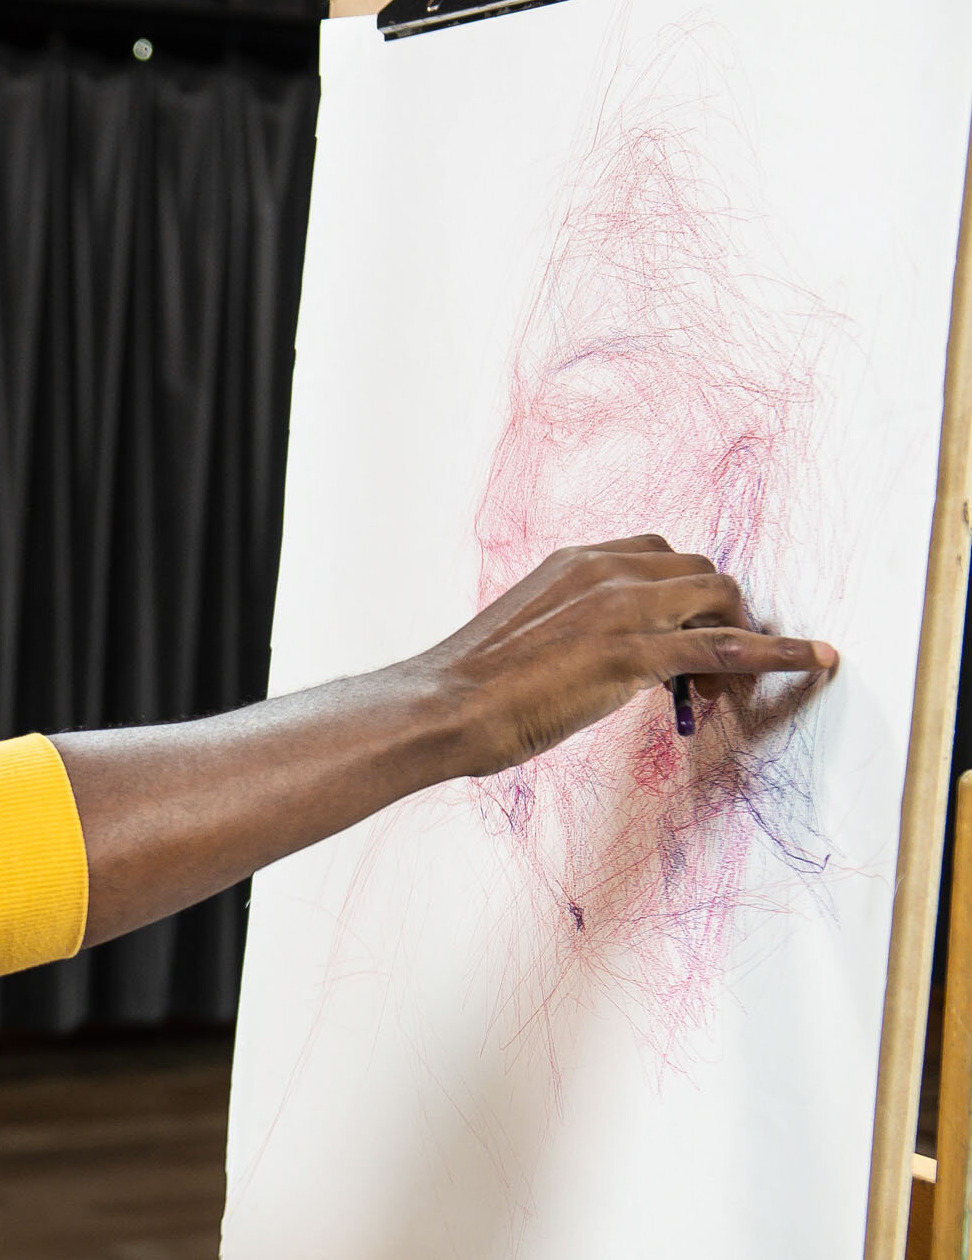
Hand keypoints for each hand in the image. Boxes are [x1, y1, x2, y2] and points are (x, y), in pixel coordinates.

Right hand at [410, 534, 837, 778]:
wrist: (443, 706)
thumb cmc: (470, 686)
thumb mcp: (523, 635)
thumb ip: (566, 627)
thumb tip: (590, 657)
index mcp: (574, 563)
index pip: (656, 553)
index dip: (682, 592)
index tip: (679, 631)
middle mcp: (604, 571)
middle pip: (699, 569)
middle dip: (716, 612)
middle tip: (703, 669)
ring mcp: (624, 608)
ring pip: (719, 597)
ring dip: (737, 633)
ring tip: (718, 686)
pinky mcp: (637, 654)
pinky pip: (730, 646)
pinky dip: (781, 651)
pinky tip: (816, 658)